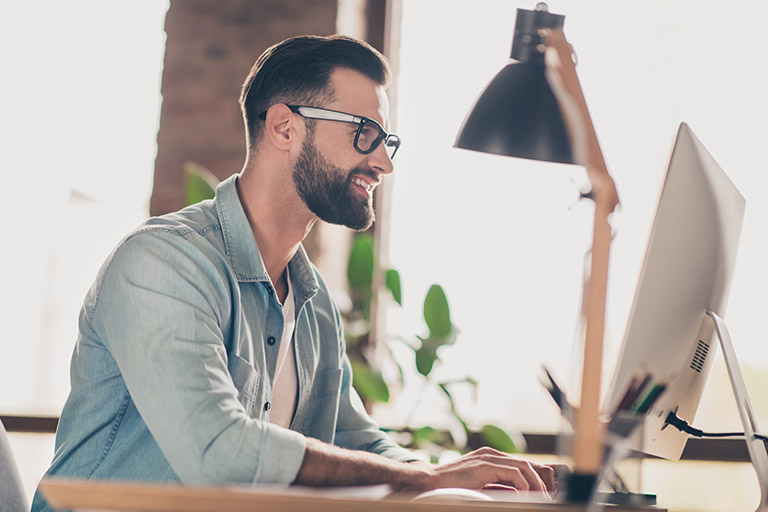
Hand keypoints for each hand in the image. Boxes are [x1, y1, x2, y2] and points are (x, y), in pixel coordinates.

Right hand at [412, 447, 556, 492]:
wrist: (430, 481)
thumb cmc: (452, 486)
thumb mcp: (480, 484)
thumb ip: (497, 485)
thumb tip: (518, 495)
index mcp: (491, 457)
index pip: (522, 464)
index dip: (536, 477)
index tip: (546, 493)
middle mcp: (492, 454)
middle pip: (526, 463)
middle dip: (541, 481)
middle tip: (548, 497)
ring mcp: (488, 457)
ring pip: (523, 466)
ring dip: (535, 484)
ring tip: (540, 498)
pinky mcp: (485, 465)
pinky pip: (514, 473)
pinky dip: (524, 485)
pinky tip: (525, 496)